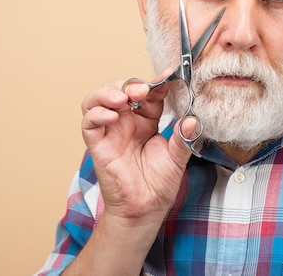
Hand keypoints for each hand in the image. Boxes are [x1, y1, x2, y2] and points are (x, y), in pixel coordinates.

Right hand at [80, 71, 194, 222]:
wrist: (146, 208)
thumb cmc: (159, 182)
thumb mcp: (177, 155)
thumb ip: (183, 136)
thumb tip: (193, 118)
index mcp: (145, 120)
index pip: (148, 93)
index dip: (158, 82)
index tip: (171, 75)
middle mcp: (125, 121)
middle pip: (119, 88)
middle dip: (130, 84)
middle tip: (143, 90)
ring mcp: (110, 131)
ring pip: (97, 99)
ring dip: (108, 92)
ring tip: (123, 98)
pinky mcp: (97, 144)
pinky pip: (89, 123)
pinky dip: (97, 114)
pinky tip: (113, 116)